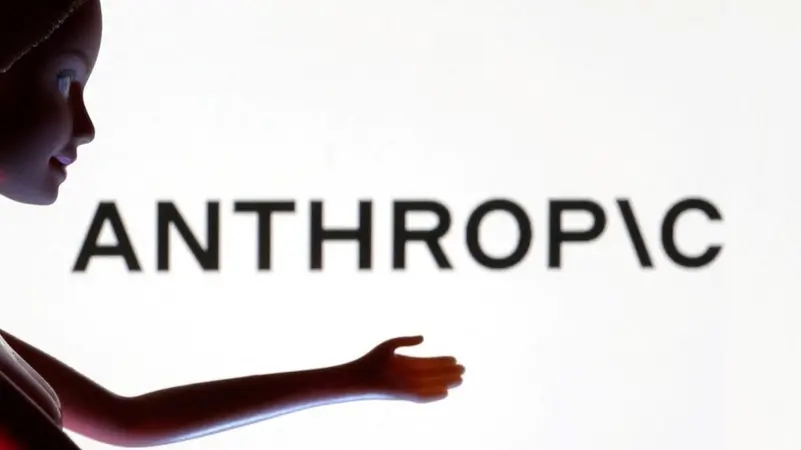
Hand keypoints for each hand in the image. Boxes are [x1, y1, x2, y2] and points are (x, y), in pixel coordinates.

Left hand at [347, 336, 464, 402]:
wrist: (358, 376)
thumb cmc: (371, 360)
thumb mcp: (390, 345)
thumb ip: (406, 341)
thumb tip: (424, 338)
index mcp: (407, 363)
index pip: (429, 363)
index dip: (442, 361)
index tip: (454, 358)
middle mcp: (410, 375)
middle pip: (433, 374)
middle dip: (448, 372)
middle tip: (463, 369)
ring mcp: (408, 386)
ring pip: (431, 385)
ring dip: (445, 383)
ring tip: (460, 380)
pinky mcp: (404, 395)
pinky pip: (423, 397)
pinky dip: (433, 396)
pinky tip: (446, 393)